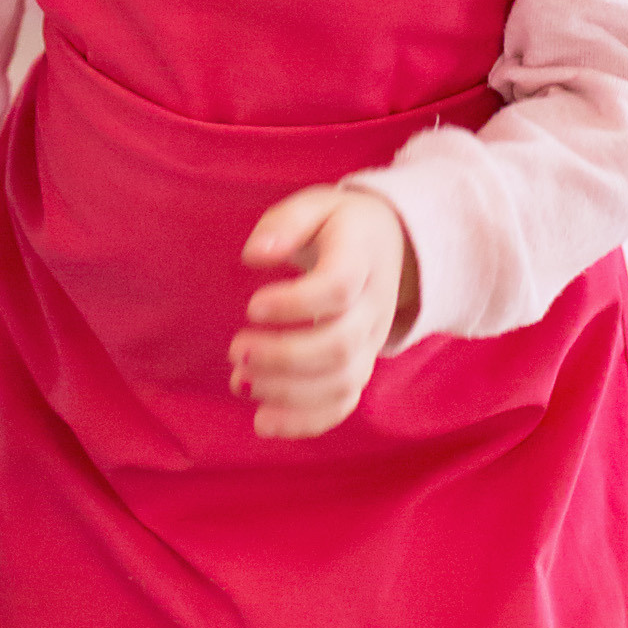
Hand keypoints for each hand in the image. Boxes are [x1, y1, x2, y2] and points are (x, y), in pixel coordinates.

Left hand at [229, 186, 417, 438]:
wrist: (392, 246)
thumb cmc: (340, 226)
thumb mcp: (316, 204)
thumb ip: (284, 223)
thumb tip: (253, 255)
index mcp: (362, 258)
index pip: (338, 288)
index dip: (294, 304)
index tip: (252, 306)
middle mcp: (373, 306)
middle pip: (340, 345)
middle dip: (283, 356)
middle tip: (235, 349)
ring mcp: (371, 342)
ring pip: (342, 383)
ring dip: (288, 393)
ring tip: (240, 382)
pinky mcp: (360, 367)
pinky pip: (343, 405)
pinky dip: (305, 422)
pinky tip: (263, 421)